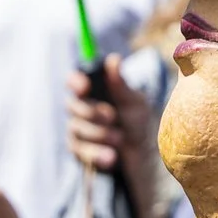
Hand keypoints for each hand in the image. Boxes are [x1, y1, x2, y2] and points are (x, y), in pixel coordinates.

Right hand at [65, 55, 152, 173]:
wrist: (145, 156)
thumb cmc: (139, 123)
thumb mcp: (134, 103)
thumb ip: (121, 85)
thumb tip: (114, 60)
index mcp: (93, 91)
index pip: (74, 81)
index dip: (76, 82)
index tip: (85, 86)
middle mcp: (81, 109)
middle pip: (72, 105)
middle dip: (92, 112)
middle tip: (112, 117)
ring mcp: (78, 131)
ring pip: (77, 129)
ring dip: (100, 134)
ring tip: (120, 139)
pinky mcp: (80, 152)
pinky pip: (80, 151)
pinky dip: (96, 153)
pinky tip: (112, 157)